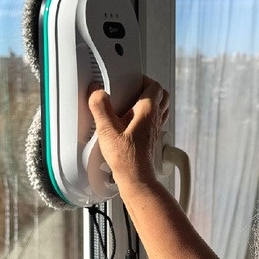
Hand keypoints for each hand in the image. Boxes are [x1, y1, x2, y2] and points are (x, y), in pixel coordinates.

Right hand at [89, 76, 170, 191]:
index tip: (130, 79)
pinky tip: (133, 121)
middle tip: (134, 88)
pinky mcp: (150, 138)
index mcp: (147, 111)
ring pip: (161, 107)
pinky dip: (148, 116)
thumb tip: (97, 92)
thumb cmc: (126, 159)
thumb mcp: (107, 131)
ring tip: (134, 102)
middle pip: (161, 95)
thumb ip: (101, 108)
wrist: (135, 178)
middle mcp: (155, 118)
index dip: (143, 79)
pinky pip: (154, 121)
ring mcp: (154, 129)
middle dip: (149, 88)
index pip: (154, 85)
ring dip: (151, 101)